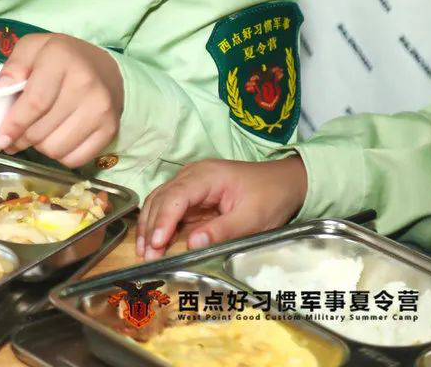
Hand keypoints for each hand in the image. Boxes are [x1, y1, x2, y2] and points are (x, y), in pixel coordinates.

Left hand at [0, 34, 122, 167]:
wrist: (103, 67)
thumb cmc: (60, 59)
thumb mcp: (32, 48)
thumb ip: (13, 66)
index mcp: (61, 59)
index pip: (35, 103)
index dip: (14, 125)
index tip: (2, 138)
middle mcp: (86, 84)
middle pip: (41, 131)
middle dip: (22, 139)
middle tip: (15, 136)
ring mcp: (101, 109)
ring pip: (55, 149)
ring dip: (40, 147)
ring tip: (38, 132)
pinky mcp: (110, 129)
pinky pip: (74, 160)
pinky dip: (60, 155)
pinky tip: (57, 137)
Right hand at [135, 156, 306, 260]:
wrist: (286, 181)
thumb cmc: (272, 196)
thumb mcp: (253, 218)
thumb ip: (223, 230)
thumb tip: (192, 244)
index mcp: (207, 176)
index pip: (176, 196)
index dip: (163, 220)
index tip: (156, 244)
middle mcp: (192, 175)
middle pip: (161, 198)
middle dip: (150, 227)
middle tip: (147, 256)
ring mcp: (190, 182)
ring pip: (159, 201)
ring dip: (149, 225)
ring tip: (145, 252)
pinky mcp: (191, 193)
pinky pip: (168, 206)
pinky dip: (158, 223)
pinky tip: (154, 241)